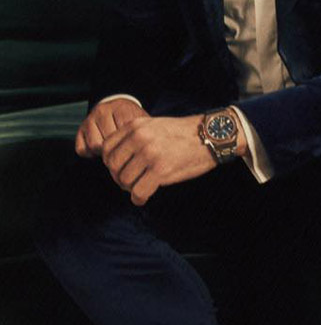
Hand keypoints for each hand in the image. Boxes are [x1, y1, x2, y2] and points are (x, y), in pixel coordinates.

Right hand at [75, 98, 148, 158]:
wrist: (121, 109)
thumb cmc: (132, 120)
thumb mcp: (141, 125)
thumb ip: (142, 137)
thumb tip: (142, 157)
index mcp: (121, 109)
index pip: (124, 136)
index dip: (130, 146)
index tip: (134, 146)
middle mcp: (103, 110)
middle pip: (108, 143)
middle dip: (117, 148)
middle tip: (123, 146)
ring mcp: (90, 118)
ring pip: (95, 146)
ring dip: (103, 151)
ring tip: (112, 146)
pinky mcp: (80, 128)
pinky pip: (82, 149)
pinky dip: (91, 153)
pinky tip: (100, 148)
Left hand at [100, 114, 217, 205]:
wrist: (210, 136)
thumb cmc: (184, 134)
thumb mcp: (154, 125)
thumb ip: (135, 137)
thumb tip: (117, 160)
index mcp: (136, 126)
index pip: (106, 148)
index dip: (110, 162)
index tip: (120, 168)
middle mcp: (140, 138)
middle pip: (113, 166)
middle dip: (119, 178)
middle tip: (130, 182)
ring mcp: (150, 154)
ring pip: (124, 181)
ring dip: (130, 188)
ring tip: (140, 188)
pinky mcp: (161, 170)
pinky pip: (139, 192)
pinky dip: (139, 198)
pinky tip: (144, 197)